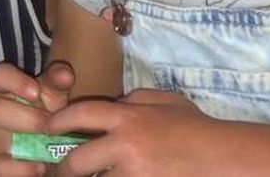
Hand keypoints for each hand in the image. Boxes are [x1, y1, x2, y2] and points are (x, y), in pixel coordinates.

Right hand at [0, 62, 75, 176]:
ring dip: (20, 147)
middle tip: (50, 126)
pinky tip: (40, 167)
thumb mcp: (52, 94)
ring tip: (47, 147)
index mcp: (3, 86)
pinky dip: (18, 169)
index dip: (15, 82)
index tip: (35, 92)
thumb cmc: (45, 109)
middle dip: (26, 119)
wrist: (43, 143)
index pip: (0, 75)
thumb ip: (57, 82)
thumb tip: (65, 75)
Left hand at [49, 89, 212, 176]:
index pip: (81, 114)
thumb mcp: (162, 101)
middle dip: (62, 168)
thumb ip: (133, 100)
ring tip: (81, 176)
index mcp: (128, 118)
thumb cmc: (194, 127)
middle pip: (77, 161)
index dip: (59, 121)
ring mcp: (134, 174)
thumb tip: (112, 105)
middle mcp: (125, 146)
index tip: (48, 127)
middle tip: (56, 169)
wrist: (221, 158)